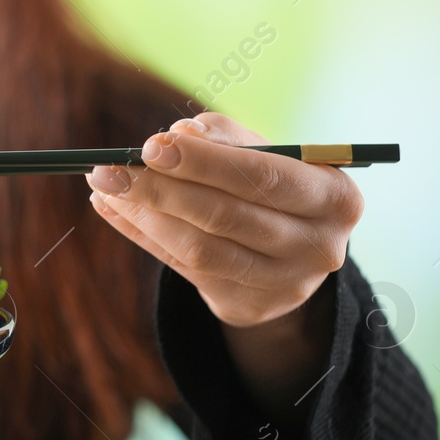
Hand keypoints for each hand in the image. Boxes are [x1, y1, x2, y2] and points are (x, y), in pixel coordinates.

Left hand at [84, 112, 364, 327]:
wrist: (295, 249)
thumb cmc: (277, 184)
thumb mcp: (266, 153)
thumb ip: (224, 136)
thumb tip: (179, 133)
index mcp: (336, 199)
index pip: (264, 178)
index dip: (205, 163)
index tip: (151, 146)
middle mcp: (318, 248)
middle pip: (226, 217)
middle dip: (161, 190)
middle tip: (110, 168)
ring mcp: (284, 285)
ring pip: (199, 250)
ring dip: (143, 215)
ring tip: (104, 185)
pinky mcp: (247, 306)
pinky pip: (181, 269)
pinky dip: (142, 235)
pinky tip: (112, 208)